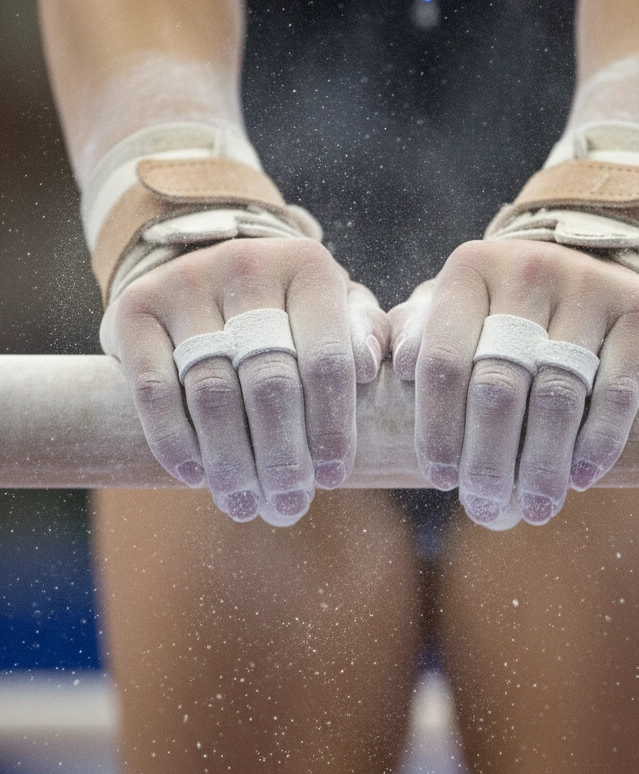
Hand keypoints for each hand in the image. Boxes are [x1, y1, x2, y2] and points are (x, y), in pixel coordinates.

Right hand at [100, 238, 387, 523]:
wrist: (201, 267)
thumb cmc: (286, 309)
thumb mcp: (334, 309)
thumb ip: (363, 333)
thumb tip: (369, 366)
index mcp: (306, 268)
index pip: (326, 359)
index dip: (331, 427)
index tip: (333, 477)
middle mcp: (246, 267)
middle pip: (268, 383)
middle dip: (282, 458)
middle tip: (288, 506)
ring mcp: (185, 284)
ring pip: (212, 394)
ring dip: (231, 462)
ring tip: (245, 504)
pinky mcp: (136, 309)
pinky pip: (153, 390)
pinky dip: (175, 440)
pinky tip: (195, 475)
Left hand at [389, 239, 638, 528]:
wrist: (599, 265)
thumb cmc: (506, 309)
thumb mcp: (456, 310)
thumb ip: (417, 335)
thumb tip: (395, 371)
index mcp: (469, 271)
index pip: (443, 361)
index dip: (437, 428)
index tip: (440, 479)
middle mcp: (527, 270)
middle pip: (498, 386)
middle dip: (489, 461)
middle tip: (487, 509)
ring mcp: (588, 286)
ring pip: (557, 395)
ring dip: (542, 465)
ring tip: (535, 509)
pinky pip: (616, 391)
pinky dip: (597, 443)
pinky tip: (581, 478)